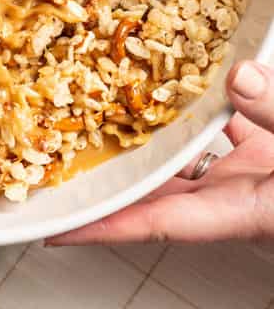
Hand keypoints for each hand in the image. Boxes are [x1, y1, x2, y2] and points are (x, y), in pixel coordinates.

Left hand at [47, 62, 273, 246]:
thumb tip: (235, 78)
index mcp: (244, 212)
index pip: (157, 224)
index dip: (103, 226)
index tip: (56, 229)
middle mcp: (240, 198)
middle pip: (157, 190)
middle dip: (110, 175)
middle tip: (61, 157)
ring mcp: (253, 177)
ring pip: (186, 159)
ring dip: (151, 136)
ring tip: (106, 109)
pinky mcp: (268, 156)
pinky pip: (223, 132)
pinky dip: (201, 110)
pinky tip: (185, 83)